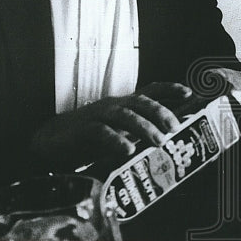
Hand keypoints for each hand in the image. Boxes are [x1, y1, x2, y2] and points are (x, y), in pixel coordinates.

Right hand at [30, 82, 187, 169]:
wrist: (52, 142)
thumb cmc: (90, 138)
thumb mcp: (118, 132)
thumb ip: (138, 132)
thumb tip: (167, 138)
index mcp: (124, 105)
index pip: (150, 91)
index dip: (169, 90)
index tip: (189, 92)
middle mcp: (114, 106)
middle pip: (141, 102)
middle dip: (160, 112)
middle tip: (174, 127)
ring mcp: (99, 116)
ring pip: (125, 115)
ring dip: (144, 127)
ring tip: (159, 141)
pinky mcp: (84, 130)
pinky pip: (103, 133)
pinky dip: (117, 141)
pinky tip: (128, 150)